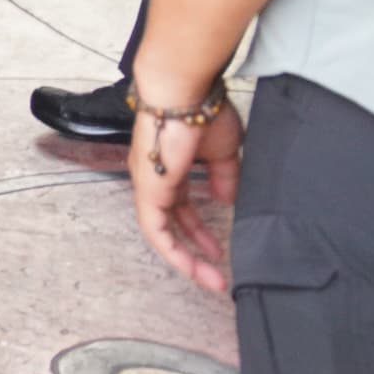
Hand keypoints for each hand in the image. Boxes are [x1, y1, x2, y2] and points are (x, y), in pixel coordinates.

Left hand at [126, 72, 244, 292]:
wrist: (183, 93)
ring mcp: (148, 184)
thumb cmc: (202, 112)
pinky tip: (193, 267)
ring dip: (186, 258)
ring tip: (211, 279)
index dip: (200, 228)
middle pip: (172, 221)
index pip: (183, 205)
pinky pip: (155, 230)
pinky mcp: (148, 191)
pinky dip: (173, 251)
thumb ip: (223, 177)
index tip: (220, 247)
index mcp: (171, 166)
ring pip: (161, 232)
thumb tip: (226, 200)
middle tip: (217, 271)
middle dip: (195, 247)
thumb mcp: (223, 151)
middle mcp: (155, 177)